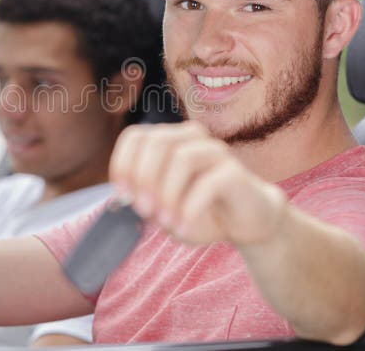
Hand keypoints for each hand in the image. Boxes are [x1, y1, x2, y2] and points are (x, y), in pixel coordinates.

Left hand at [109, 120, 287, 247]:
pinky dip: (190, 208)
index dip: (122, 163)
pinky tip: (184, 226)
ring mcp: (215, 152)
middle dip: (144, 177)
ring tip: (165, 221)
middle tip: (143, 210)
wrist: (244, 222)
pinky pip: (208, 183)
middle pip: (157, 142)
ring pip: (183, 157)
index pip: (135, 137)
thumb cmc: (199, 212)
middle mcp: (191, 139)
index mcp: (169, 141)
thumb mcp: (163, 210)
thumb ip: (143, 203)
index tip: (121, 194)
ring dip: (167, 192)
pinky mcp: (235, 172)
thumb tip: (124, 200)